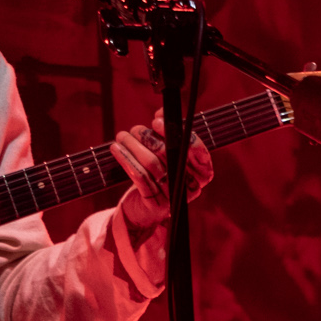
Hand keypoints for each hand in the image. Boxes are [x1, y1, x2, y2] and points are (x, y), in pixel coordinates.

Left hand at [110, 109, 214, 232]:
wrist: (145, 207)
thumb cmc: (160, 175)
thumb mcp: (168, 153)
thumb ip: (169, 133)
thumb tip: (161, 113)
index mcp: (203, 172)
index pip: (196, 149)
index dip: (177, 133)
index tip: (157, 120)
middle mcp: (193, 186)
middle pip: (170, 154)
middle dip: (149, 137)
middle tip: (135, 130)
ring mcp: (175, 197)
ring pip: (152, 164)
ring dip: (134, 146)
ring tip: (122, 136)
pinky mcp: (156, 205)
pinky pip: (140, 177)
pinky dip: (126, 160)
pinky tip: (117, 150)